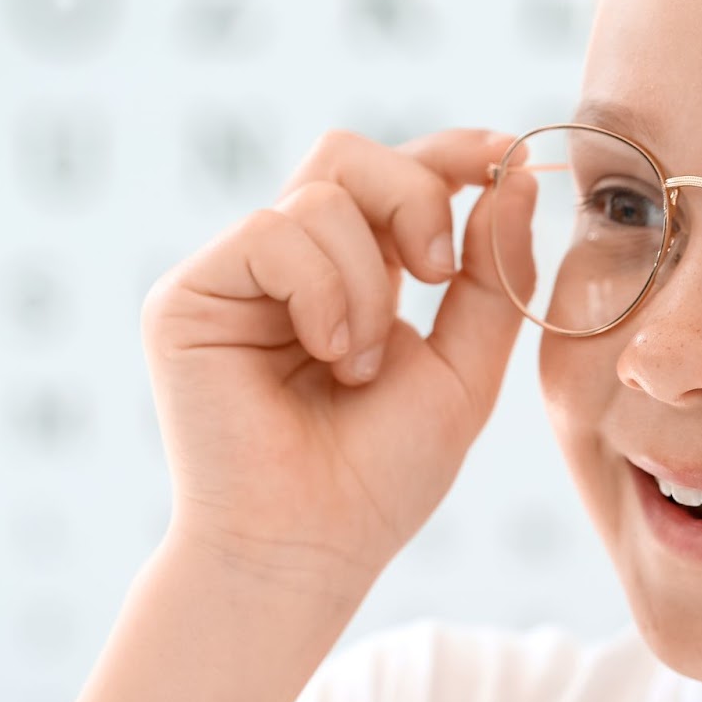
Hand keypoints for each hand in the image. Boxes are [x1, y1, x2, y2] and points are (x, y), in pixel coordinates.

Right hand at [141, 128, 534, 588]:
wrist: (307, 549)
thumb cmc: (377, 479)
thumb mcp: (461, 373)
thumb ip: (490, 278)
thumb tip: (514, 177)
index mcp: (349, 275)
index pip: (390, 175)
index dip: (445, 153)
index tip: (502, 154)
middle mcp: (286, 267)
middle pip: (347, 155)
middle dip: (414, 197)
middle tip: (439, 272)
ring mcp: (233, 279)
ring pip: (318, 197)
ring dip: (370, 284)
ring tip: (358, 367)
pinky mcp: (187, 297)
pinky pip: (270, 234)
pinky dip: (322, 292)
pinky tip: (325, 356)